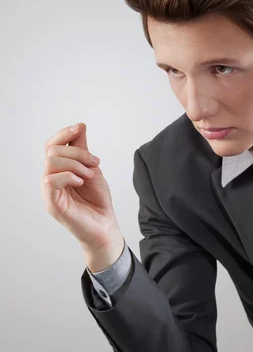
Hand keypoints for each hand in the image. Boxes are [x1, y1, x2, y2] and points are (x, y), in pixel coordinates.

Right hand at [41, 122, 120, 251]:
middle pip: (52, 151)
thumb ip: (83, 150)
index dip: (64, 134)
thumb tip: (80, 126)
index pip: (52, 145)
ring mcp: (49, 192)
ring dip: (75, 164)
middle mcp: (50, 179)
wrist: (105, 225)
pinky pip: (50, 181)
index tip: (80, 128)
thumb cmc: (97, 201)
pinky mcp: (52, 204)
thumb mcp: (92, 169)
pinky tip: (81, 181)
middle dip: (77, 152)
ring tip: (89, 175)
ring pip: (51, 162)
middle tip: (94, 163)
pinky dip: (68, 176)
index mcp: (58, 170)